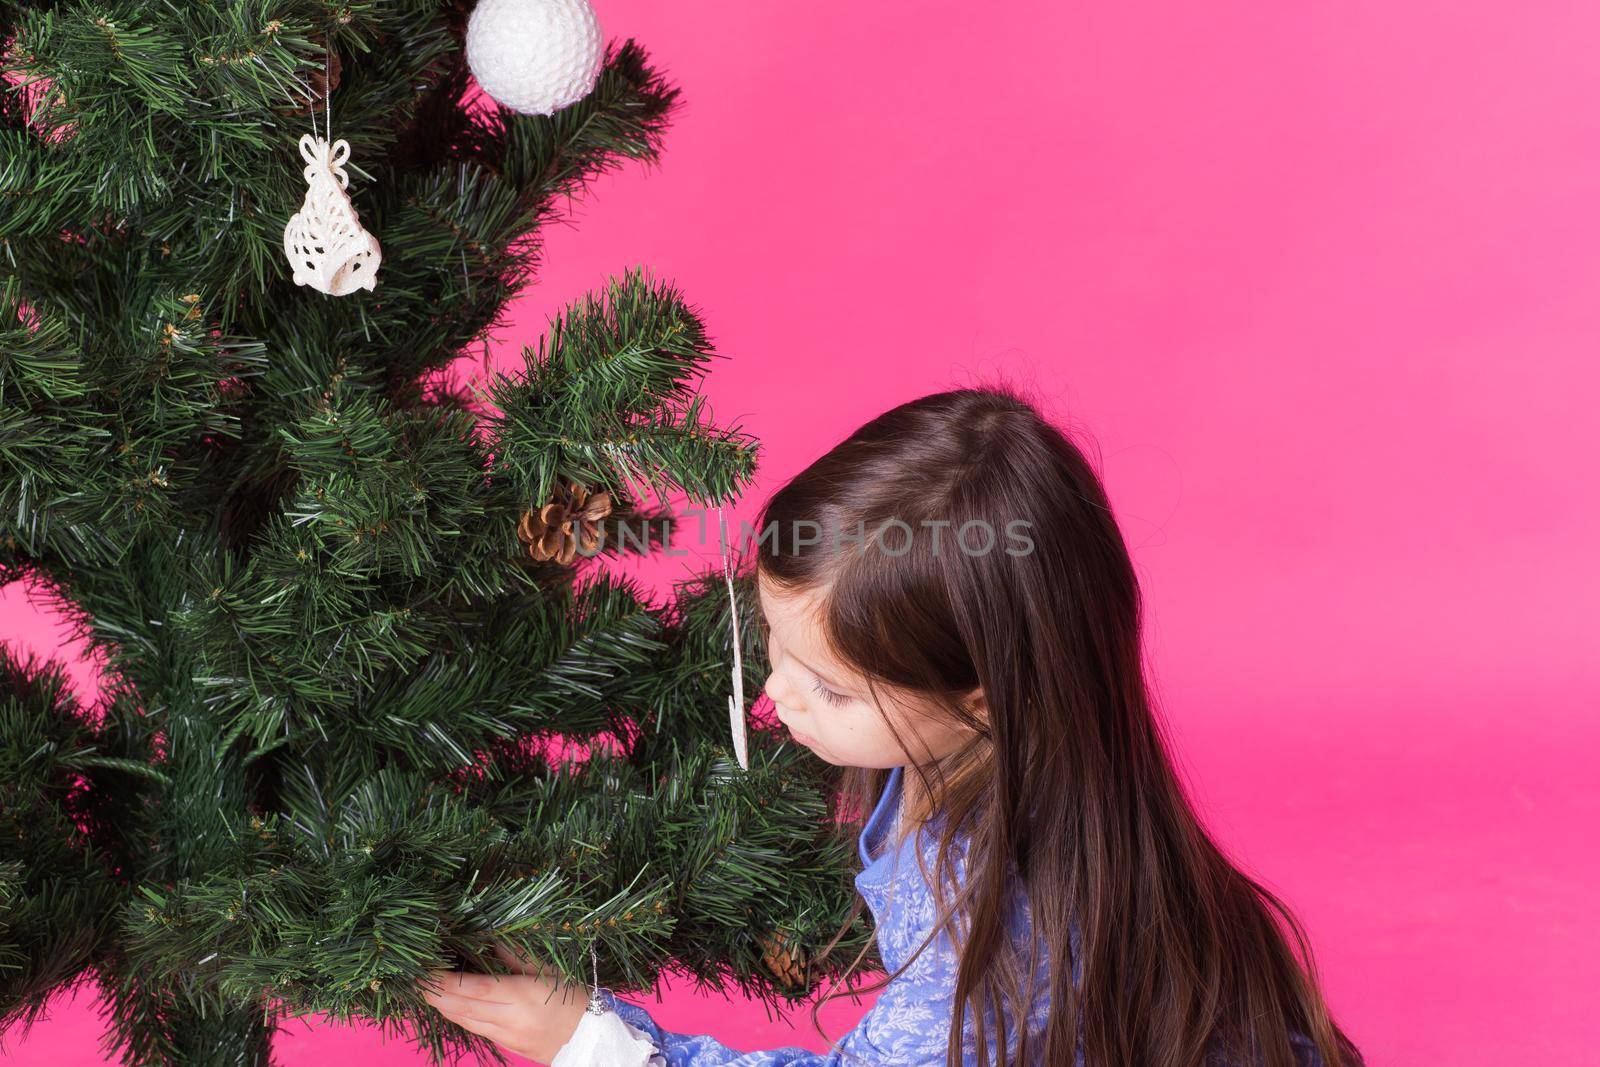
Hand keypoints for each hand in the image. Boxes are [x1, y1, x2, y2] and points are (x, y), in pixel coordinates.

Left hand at [420, 943, 590, 1064]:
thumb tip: (488, 942)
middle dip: (435, 994)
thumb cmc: (574, 998)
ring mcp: (506, 1037)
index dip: (445, 981)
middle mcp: (508, 1020)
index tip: (426, 971)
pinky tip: (451, 1007)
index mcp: (520, 996)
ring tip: (426, 991)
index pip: (472, 989)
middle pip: (461, 1008)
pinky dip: (459, 1016)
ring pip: (465, 1021)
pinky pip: (476, 1029)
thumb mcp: (548, 970)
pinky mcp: (506, 1046)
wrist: (589, 1038)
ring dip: (443, 1006)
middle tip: (415, 981)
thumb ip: (516, 956)